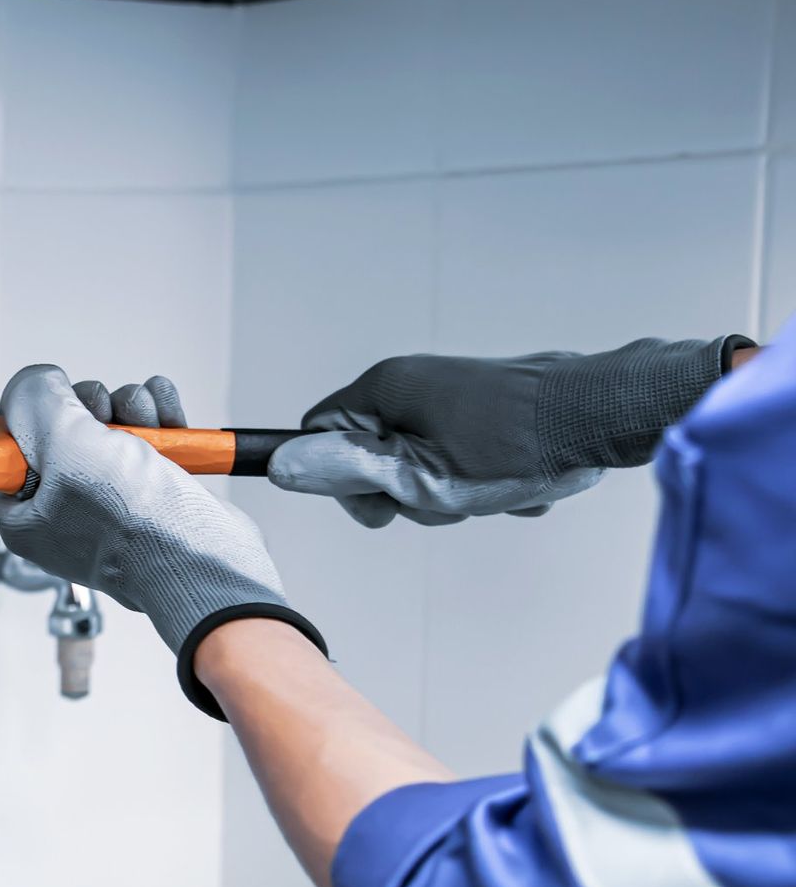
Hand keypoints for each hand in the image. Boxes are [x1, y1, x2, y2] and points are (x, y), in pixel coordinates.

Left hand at [0, 365, 324, 718]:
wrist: (208, 560)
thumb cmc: (135, 527)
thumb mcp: (65, 448)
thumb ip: (36, 402)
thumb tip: (37, 381)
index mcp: (24, 513)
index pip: (5, 448)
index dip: (29, 415)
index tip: (53, 405)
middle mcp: (62, 507)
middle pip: (60, 426)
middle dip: (91, 406)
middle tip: (105, 420)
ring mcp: (109, 498)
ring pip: (108, 422)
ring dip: (132, 408)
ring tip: (149, 427)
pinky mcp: (151, 487)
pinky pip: (147, 432)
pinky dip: (161, 417)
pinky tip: (172, 423)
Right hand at [266, 336, 745, 527]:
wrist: (603, 415)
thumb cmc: (520, 443)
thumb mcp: (420, 475)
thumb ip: (347, 472)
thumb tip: (283, 464)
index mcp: (386, 388)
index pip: (321, 435)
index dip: (343, 481)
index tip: (383, 504)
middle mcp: (412, 382)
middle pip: (372, 455)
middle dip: (409, 492)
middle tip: (450, 498)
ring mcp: (450, 392)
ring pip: (420, 462)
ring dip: (452, 491)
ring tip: (492, 489)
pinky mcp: (484, 406)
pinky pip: (461, 455)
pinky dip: (484, 477)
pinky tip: (515, 481)